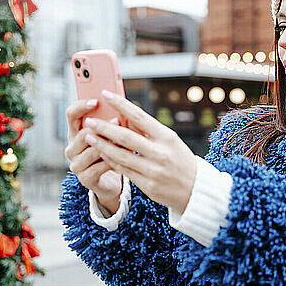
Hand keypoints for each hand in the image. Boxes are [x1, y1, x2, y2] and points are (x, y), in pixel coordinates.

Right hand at [65, 98, 121, 213]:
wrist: (111, 182)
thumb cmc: (112, 152)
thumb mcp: (110, 135)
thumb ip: (111, 122)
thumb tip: (124, 107)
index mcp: (75, 132)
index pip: (71, 114)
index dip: (81, 106)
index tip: (97, 101)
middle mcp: (72, 148)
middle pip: (82, 132)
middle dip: (102, 126)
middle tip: (118, 120)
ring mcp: (77, 164)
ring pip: (92, 150)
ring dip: (110, 144)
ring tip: (125, 139)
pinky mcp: (85, 179)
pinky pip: (99, 167)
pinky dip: (113, 160)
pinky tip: (125, 157)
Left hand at [83, 90, 196, 214]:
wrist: (196, 190)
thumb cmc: (181, 161)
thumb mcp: (171, 142)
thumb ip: (149, 131)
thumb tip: (127, 117)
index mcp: (166, 137)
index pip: (139, 116)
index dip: (120, 104)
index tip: (106, 95)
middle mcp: (160, 152)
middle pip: (125, 137)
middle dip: (104, 128)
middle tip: (89, 121)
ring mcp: (153, 170)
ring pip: (120, 155)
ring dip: (102, 145)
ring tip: (89, 137)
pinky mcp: (147, 185)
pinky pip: (124, 170)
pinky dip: (111, 161)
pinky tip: (102, 154)